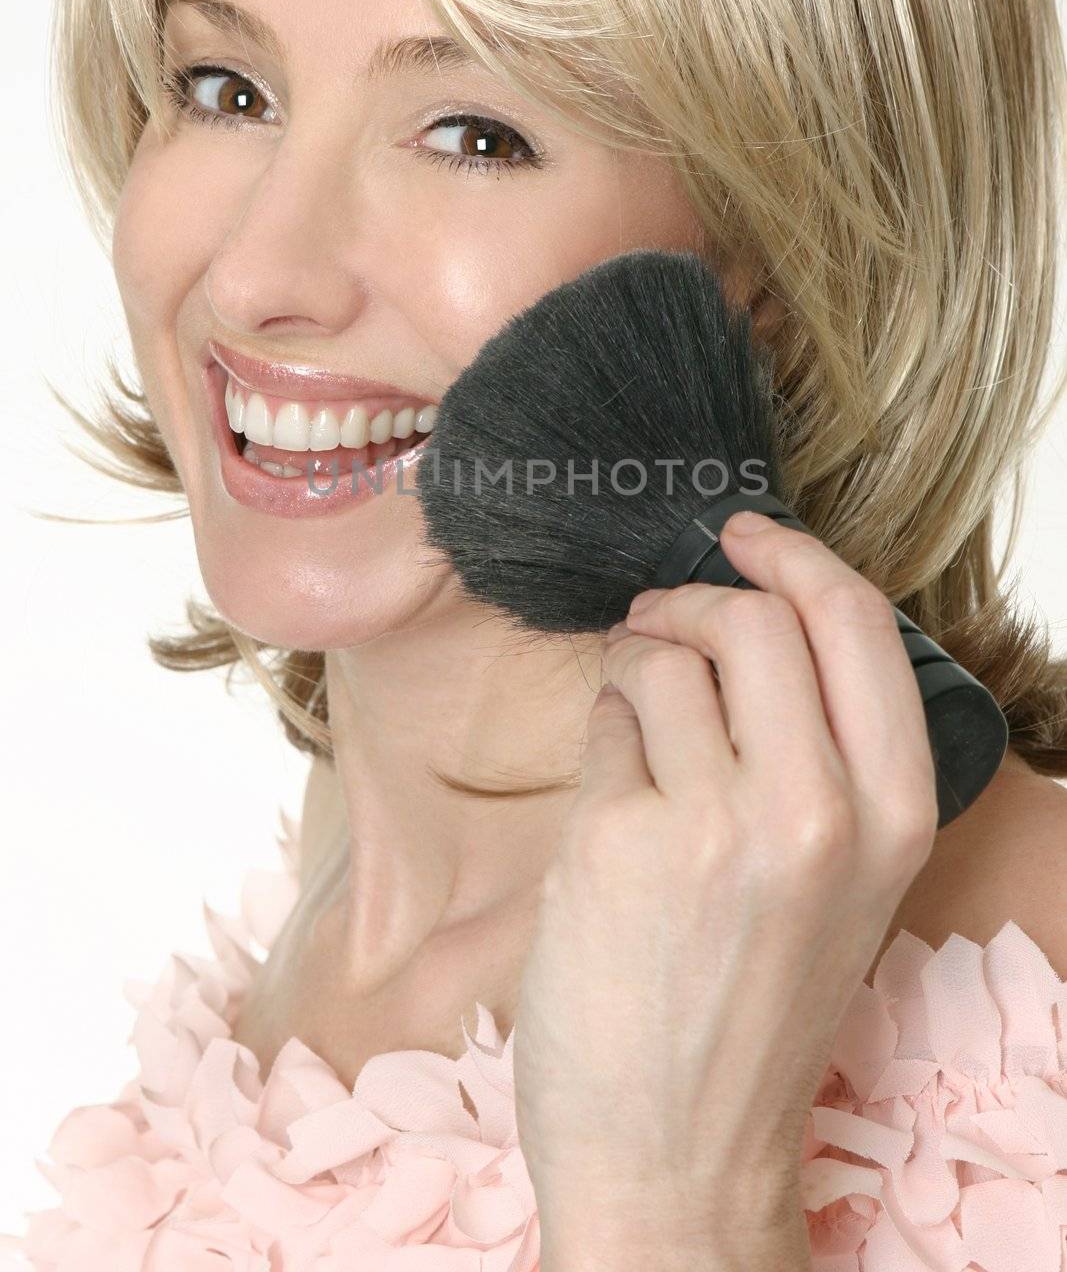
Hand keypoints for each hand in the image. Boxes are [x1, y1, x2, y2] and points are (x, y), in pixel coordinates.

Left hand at [512, 510, 938, 1258]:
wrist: (675, 1150)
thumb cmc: (752, 1006)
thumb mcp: (840, 881)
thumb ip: (817, 751)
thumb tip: (747, 616)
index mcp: (891, 815)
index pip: (856, 623)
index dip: (793, 557)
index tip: (743, 536)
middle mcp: (816, 810)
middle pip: (753, 617)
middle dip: (694, 599)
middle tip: (662, 621)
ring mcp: (712, 824)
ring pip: (662, 657)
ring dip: (635, 664)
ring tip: (632, 718)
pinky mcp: (616, 840)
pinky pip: (603, 719)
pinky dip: (601, 730)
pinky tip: (610, 794)